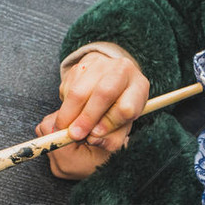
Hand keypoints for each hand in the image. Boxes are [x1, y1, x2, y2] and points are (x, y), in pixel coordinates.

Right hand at [37, 51, 148, 178]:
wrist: (106, 85)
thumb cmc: (116, 112)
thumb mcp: (120, 128)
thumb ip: (110, 139)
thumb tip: (92, 139)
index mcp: (139, 87)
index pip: (126, 108)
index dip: (110, 124)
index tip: (94, 136)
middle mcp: (123, 70)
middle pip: (104, 93)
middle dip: (87, 118)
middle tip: (74, 135)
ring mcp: (100, 64)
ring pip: (80, 91)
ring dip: (69, 114)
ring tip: (66, 128)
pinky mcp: (80, 65)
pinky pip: (67, 88)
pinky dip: (65, 105)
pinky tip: (71, 111)